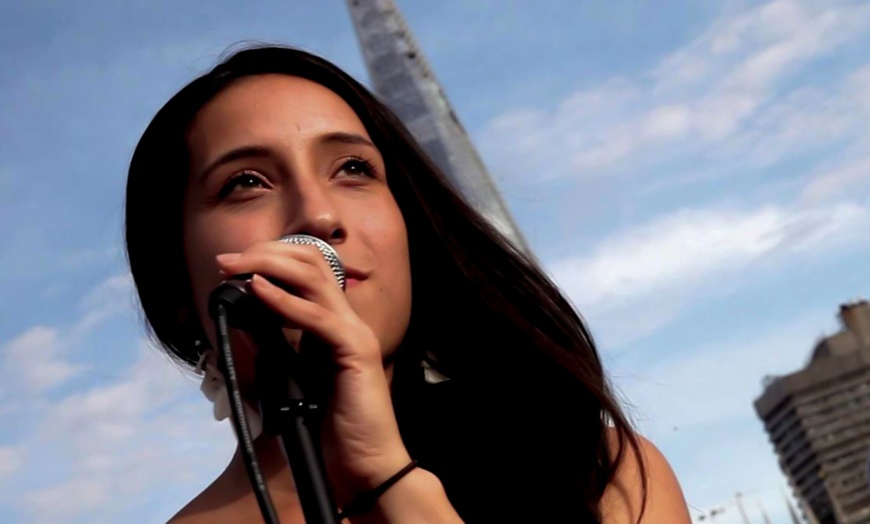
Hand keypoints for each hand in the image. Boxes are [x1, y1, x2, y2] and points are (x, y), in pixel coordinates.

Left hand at [216, 240, 411, 502]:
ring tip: (235, 266)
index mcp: (336, 325)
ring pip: (314, 278)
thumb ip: (275, 349)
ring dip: (269, 266)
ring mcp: (355, 333)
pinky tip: (258, 291)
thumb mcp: (294, 381)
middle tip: (226, 259)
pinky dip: (285, 301)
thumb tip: (242, 321)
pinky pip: (317, 318)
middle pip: (312, 262)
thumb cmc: (333, 429)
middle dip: (266, 252)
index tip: (233, 265)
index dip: (272, 257)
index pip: (310, 269)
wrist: (367, 464)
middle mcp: (349, 321)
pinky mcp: (356, 352)